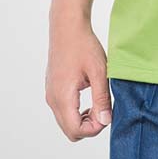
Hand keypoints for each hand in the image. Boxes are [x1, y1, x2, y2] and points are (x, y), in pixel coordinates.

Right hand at [45, 18, 111, 141]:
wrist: (67, 27)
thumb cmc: (84, 46)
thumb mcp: (99, 72)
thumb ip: (101, 99)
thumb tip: (105, 121)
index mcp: (63, 97)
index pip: (76, 130)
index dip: (95, 129)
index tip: (107, 113)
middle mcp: (52, 99)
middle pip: (70, 131)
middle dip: (89, 126)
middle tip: (104, 109)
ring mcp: (50, 94)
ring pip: (66, 122)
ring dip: (83, 119)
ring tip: (98, 102)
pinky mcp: (52, 89)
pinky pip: (63, 111)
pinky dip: (76, 112)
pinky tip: (88, 96)